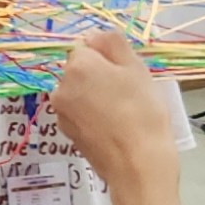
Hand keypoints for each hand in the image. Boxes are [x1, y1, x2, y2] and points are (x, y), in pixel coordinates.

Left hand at [50, 30, 179, 200]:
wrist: (138, 166)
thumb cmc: (142, 113)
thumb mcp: (136, 68)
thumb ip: (112, 44)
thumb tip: (94, 37)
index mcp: (77, 66)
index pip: (89, 47)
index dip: (110, 58)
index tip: (127, 74)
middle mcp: (61, 87)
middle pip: (81, 70)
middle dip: (101, 76)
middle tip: (129, 93)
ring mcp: (61, 113)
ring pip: (80, 92)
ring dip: (97, 96)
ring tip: (124, 113)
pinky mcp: (67, 134)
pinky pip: (80, 113)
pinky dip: (93, 115)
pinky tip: (114, 127)